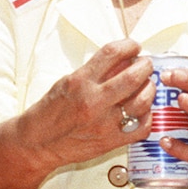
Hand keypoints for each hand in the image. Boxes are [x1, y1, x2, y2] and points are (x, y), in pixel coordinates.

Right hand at [16, 39, 153, 169]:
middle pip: (132, 77)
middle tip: (146, 64)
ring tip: (148, 85)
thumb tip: (123, 58)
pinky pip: (141, 128)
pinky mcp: (110, 142)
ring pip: (141, 101)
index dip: (128, 45)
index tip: (134, 46)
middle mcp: (93, 101)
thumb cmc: (50, 111)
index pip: (111, 54)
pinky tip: (144, 110)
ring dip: (150, 89)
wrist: (37, 142)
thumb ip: (94, 71)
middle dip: (145, 66)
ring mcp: (103, 123)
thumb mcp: (67, 82)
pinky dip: (148, 116)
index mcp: (80, 81)